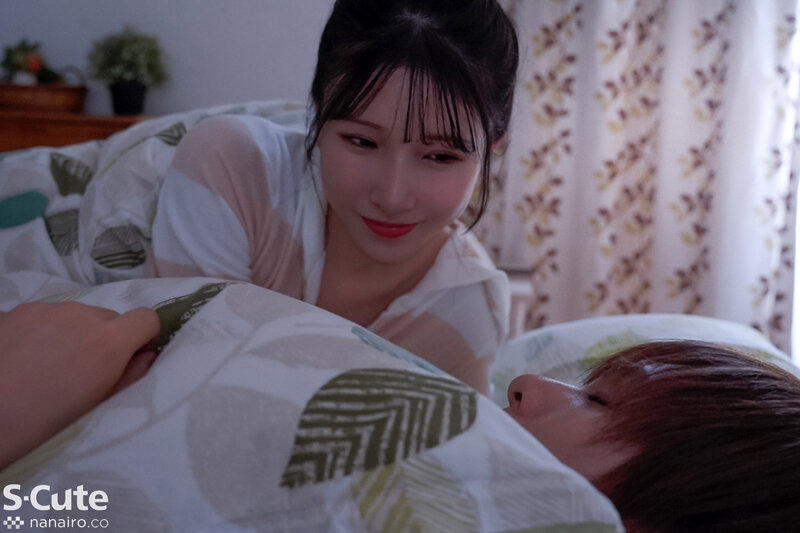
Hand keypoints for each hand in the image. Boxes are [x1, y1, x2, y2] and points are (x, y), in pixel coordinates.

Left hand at [0, 301, 159, 469]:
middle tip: (81, 375)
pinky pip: (43, 318)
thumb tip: (146, 356)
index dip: (142, 338)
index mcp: (107, 343)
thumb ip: (129, 379)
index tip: (128, 360)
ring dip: (72, 336)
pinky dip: (42, 334)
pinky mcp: (13, 311)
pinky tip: (21, 362)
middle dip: (104, 340)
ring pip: (74, 317)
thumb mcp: (94, 412)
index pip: (147, 319)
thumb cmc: (38, 427)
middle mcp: (80, 316)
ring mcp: (44, 310)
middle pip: (108, 319)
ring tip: (46, 369)